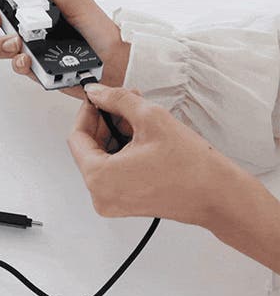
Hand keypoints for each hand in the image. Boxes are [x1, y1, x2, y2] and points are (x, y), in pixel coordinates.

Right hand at [0, 0, 129, 98]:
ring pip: (1, 46)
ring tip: (16, 41)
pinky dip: (18, 62)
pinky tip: (27, 58)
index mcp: (39, 3)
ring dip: (1, 43)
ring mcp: (32, 48)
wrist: (118, 64)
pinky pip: (17, 66)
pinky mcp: (36, 69)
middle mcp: (32, 25)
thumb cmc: (99, 29)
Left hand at [66, 83, 247, 225]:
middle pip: (87, 147)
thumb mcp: (150, 118)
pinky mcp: (124, 203)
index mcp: (99, 176)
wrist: (218, 196)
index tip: (97, 99)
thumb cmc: (191, 167)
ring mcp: (111, 201)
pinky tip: (142, 139)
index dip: (88, 112)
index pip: (76, 136)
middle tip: (123, 103)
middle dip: (105, 122)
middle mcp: (100, 194)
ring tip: (139, 120)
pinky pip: (112, 171)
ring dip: (115, 135)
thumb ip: (117, 100)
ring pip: (101, 158)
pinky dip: (122, 152)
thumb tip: (97, 92)